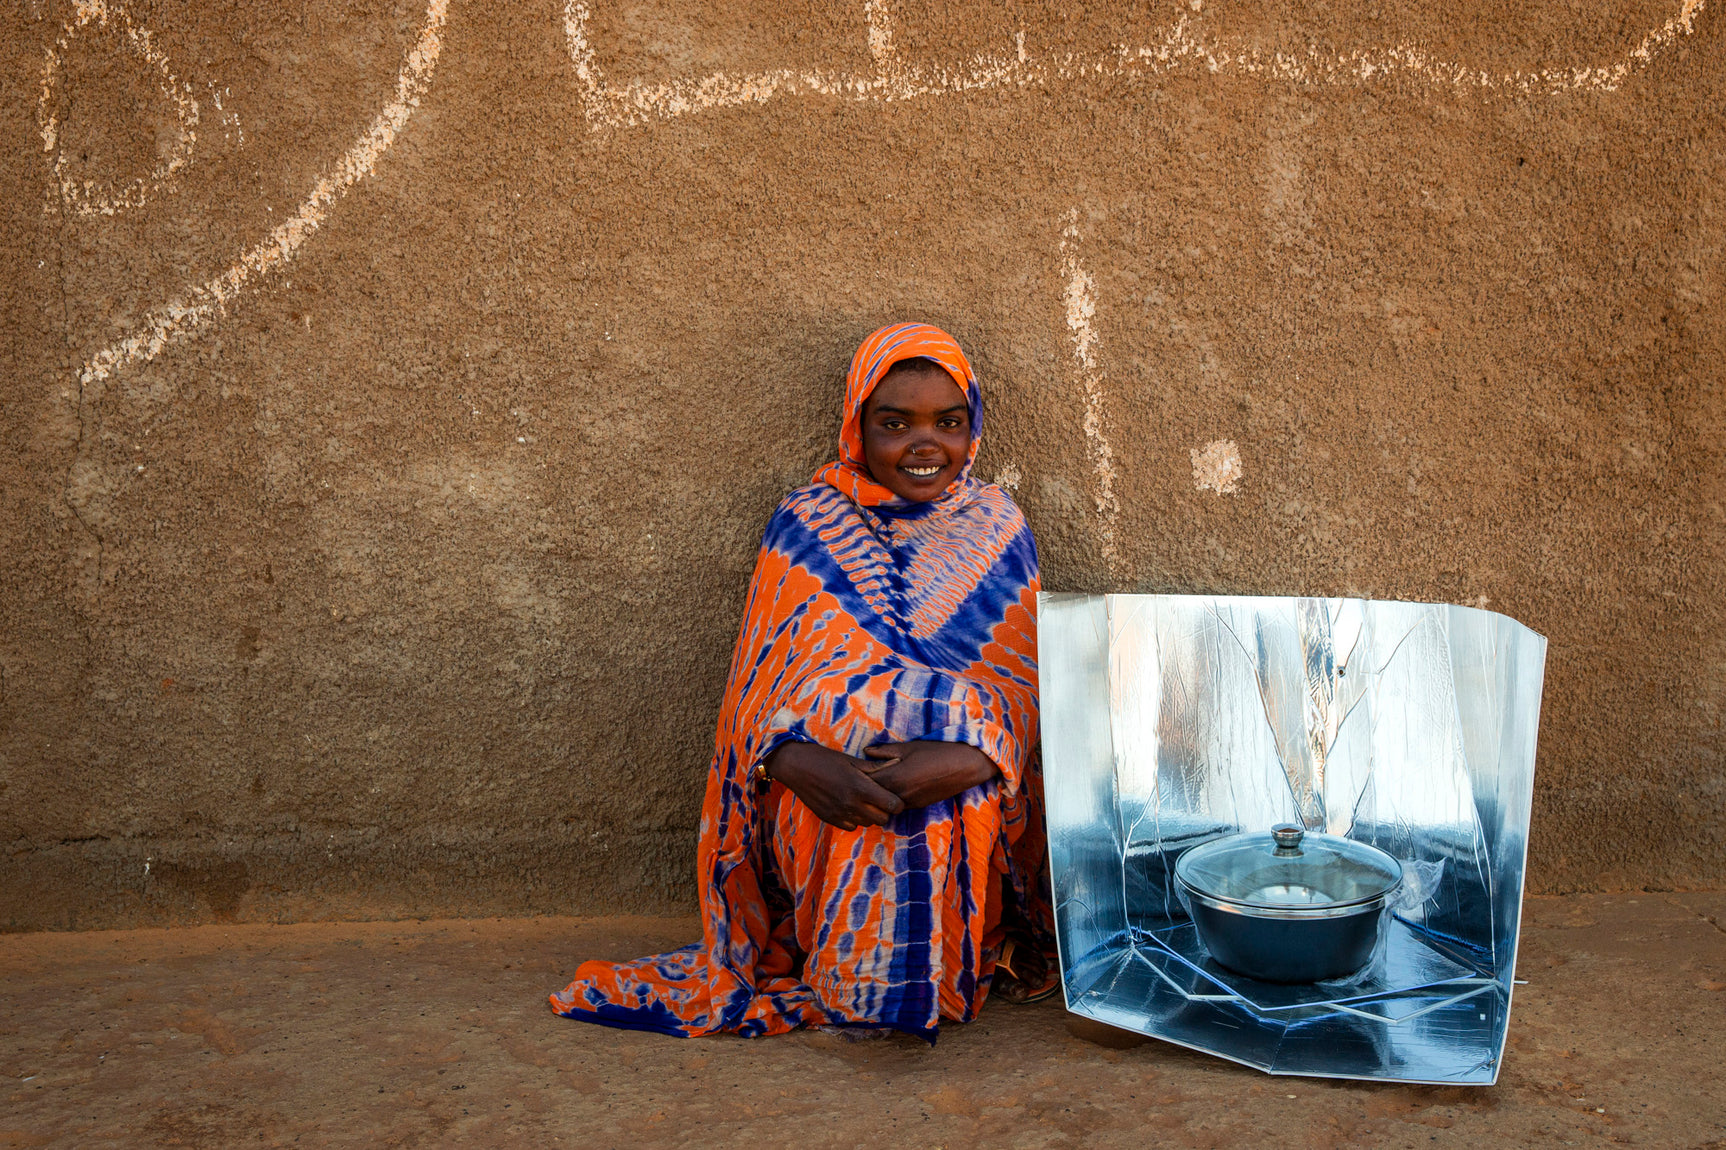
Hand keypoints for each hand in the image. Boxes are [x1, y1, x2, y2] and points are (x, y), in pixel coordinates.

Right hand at [765, 742, 904, 831]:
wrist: (796, 767)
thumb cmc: (826, 759)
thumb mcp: (853, 760)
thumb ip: (877, 767)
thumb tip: (898, 763)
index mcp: (860, 787)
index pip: (893, 805)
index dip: (896, 802)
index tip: (892, 796)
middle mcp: (851, 803)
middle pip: (883, 819)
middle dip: (884, 810)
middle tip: (878, 799)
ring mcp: (840, 813)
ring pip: (867, 824)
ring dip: (869, 815)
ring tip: (862, 800)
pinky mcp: (829, 819)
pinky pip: (852, 827)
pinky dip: (854, 819)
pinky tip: (849, 805)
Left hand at [861, 741, 998, 809]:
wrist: (964, 767)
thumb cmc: (937, 752)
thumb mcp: (909, 748)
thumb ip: (886, 751)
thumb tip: (866, 751)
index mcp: (895, 778)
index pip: (867, 781)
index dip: (857, 775)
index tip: (848, 769)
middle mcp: (899, 794)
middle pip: (873, 796)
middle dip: (863, 789)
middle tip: (853, 780)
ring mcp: (909, 803)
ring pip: (885, 803)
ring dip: (877, 796)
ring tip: (869, 785)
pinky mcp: (918, 805)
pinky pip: (897, 804)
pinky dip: (890, 798)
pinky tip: (888, 789)